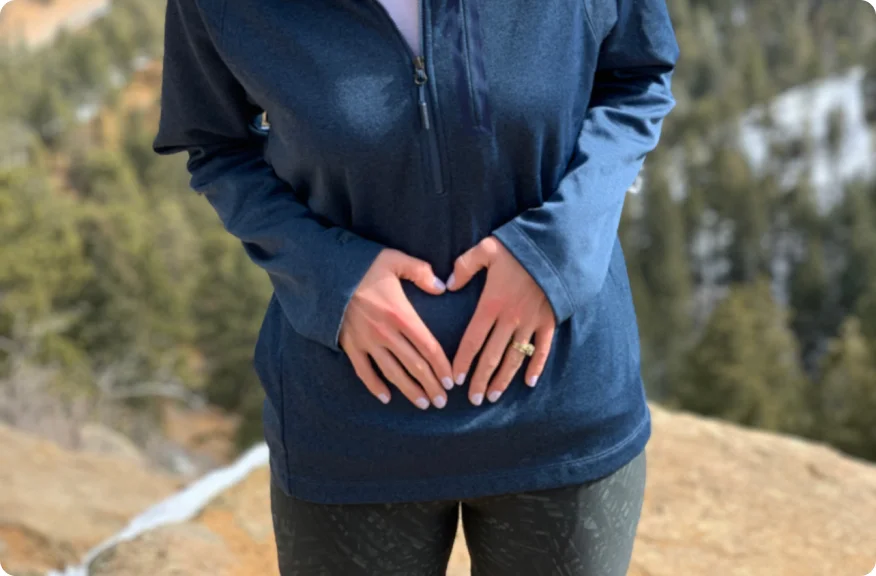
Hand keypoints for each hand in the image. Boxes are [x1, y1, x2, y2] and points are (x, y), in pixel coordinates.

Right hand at [339, 249, 453, 409]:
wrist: (325, 274)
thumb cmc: (363, 265)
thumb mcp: (395, 260)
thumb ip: (421, 272)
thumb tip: (441, 287)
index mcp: (401, 314)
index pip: (428, 347)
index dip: (442, 366)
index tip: (450, 381)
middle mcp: (386, 333)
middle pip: (414, 365)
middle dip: (431, 385)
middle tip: (442, 401)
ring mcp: (367, 342)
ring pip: (392, 373)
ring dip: (409, 391)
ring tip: (423, 404)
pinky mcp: (350, 346)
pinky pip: (364, 371)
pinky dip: (375, 386)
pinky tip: (386, 398)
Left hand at [447, 237, 554, 405]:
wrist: (556, 248)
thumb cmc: (518, 248)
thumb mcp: (486, 249)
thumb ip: (465, 266)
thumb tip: (447, 284)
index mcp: (491, 305)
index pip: (472, 341)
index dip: (463, 362)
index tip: (455, 379)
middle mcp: (510, 319)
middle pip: (491, 356)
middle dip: (480, 379)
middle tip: (472, 399)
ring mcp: (531, 323)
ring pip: (514, 358)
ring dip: (503, 379)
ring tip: (492, 396)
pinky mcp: (549, 322)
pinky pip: (542, 349)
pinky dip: (536, 366)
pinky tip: (529, 382)